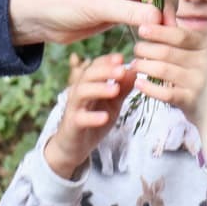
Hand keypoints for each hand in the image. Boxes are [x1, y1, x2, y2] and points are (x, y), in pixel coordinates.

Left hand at [8, 0, 160, 45]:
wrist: (39, 17)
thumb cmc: (61, 2)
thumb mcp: (96, 6)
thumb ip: (129, 11)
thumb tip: (159, 18)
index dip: (164, 0)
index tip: (167, 23)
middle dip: (166, 8)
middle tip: (169, 32)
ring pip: (154, 3)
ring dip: (160, 18)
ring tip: (164, 38)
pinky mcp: (121, 8)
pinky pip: (144, 15)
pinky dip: (151, 25)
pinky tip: (154, 37)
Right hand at [43, 53, 135, 178]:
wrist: (74, 147)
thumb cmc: (94, 121)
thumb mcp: (112, 104)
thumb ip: (122, 88)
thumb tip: (134, 70)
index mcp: (89, 84)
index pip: (95, 66)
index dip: (107, 61)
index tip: (122, 58)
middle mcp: (79, 92)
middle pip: (88, 75)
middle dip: (104, 70)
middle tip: (121, 70)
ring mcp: (74, 108)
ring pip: (81, 92)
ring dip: (98, 89)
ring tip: (115, 90)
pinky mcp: (72, 125)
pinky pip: (80, 119)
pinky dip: (92, 117)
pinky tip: (104, 117)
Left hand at [131, 14, 206, 122]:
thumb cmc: (197, 73)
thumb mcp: (194, 52)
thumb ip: (177, 38)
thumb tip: (153, 18)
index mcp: (205, 46)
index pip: (180, 35)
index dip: (158, 32)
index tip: (141, 29)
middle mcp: (205, 63)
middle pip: (167, 52)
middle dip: (146, 49)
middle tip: (136, 49)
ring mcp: (200, 83)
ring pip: (163, 70)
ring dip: (144, 66)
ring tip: (134, 65)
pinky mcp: (192, 102)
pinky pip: (166, 93)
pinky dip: (149, 87)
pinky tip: (139, 83)